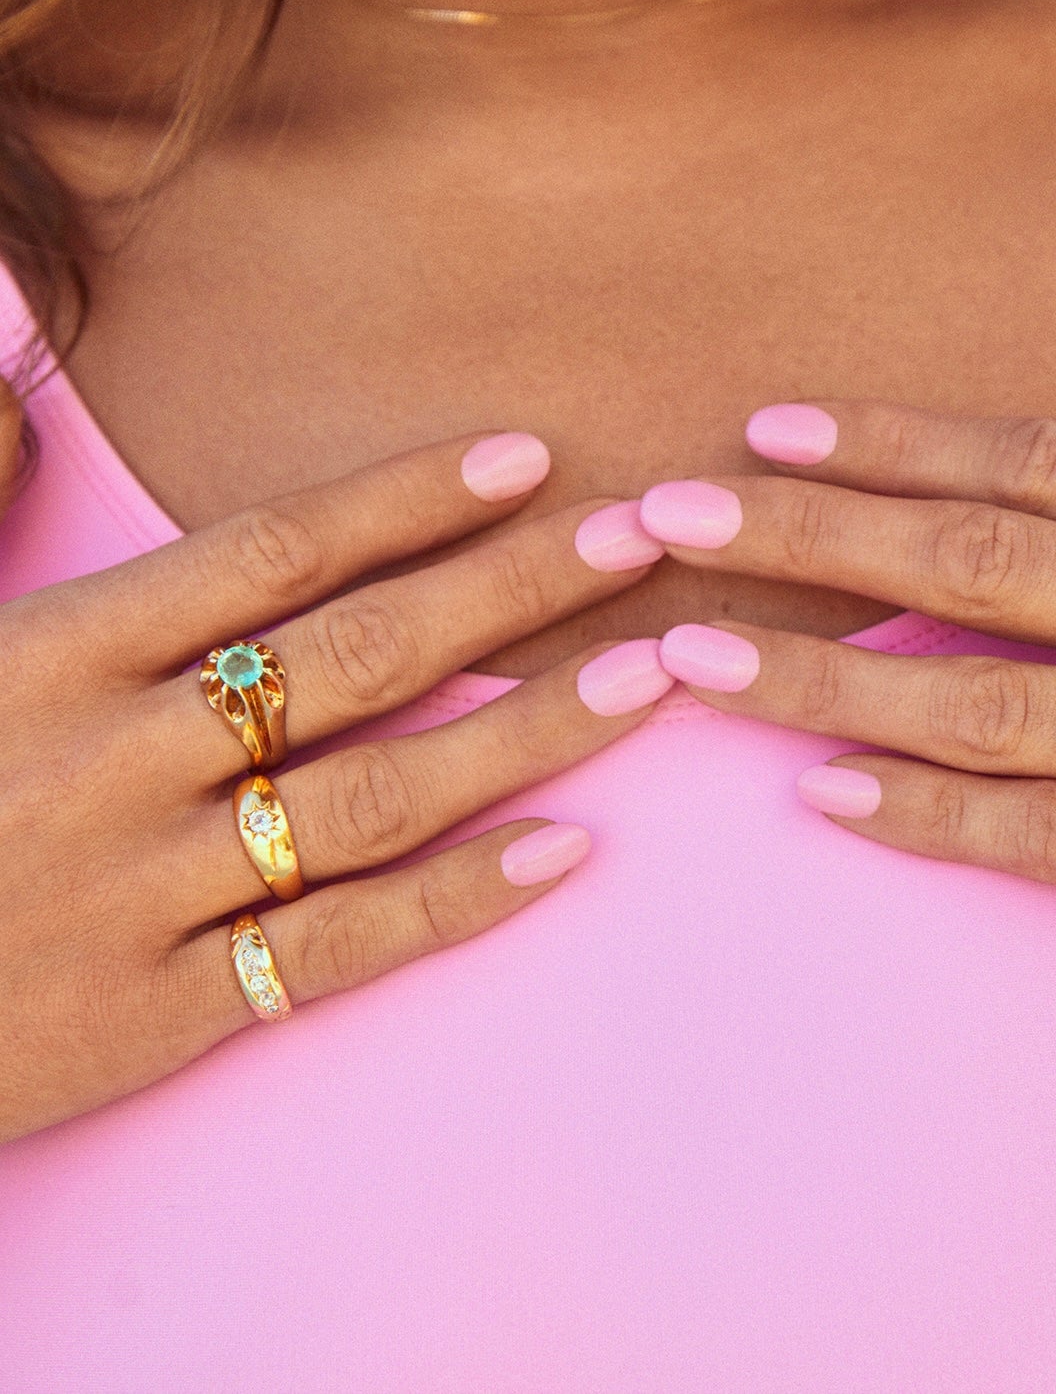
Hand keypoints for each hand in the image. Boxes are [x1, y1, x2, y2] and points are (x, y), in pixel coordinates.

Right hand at [0, 430, 671, 1141]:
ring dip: (530, 730)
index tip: (528, 457)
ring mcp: (143, 891)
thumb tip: (21, 392)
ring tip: (646, 678)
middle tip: (641, 536)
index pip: (275, 550)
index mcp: (50, 651)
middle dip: (516, 588)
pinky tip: (567, 850)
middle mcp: (113, 759)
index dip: (414, 497)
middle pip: (361, 654)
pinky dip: (461, 900)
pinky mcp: (161, 1011)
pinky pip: (344, 948)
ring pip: (381, 795)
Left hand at [638, 271, 1055, 1005]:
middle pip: (978, 565)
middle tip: (666, 519)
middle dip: (810, 539)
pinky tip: (822, 807)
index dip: (893, 445)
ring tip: (691, 656)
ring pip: (984, 705)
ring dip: (823, 682)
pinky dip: (934, 824)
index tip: (770, 430)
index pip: (1043, 459)